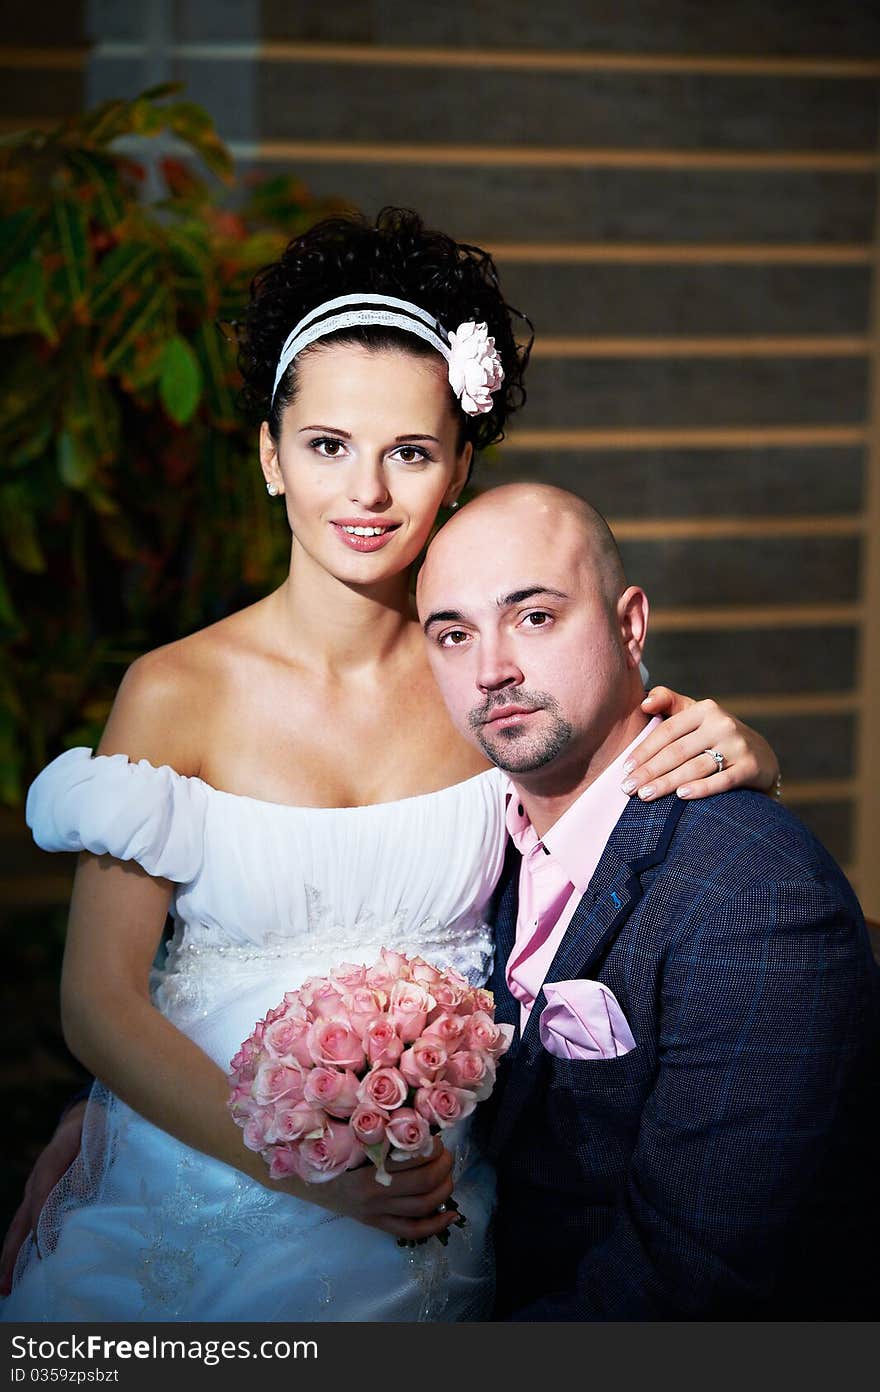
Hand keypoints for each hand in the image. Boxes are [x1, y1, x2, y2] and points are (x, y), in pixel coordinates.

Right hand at [0, 1100, 87, 1294]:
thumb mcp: (99, 1134)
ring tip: (5, 1286)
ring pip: (19, 1225)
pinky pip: (26, 1224)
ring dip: (11, 1255)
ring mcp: (35, 1188)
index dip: (41, 1217)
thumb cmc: (97, 1128)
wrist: (87, 1118)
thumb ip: (90, 1158)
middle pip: (22, 1215)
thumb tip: (77, 1189)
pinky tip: (18, 1271)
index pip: (42, 1189)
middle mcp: (37, 1176)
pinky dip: (20, 1246)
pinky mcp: (39, 1197)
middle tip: (8, 1282)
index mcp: (53, 1157)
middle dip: (14, 1249)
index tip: (44, 1247)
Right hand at [275, 1136, 457, 1242]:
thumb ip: (380, 1130)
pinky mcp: (377, 1225)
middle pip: (423, 1183)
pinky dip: (436, 1224)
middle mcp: (373, 1194)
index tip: (437, 1136)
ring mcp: (376, 1212)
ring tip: (448, 1174)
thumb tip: (417, 1119)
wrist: (305, 1179)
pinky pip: (412, 1231)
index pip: (412, 1160)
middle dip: (444, 1166)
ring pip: (422, 1207)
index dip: (433, 1148)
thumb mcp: (352, 1136)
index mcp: (366, 1167)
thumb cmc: (330, 1150)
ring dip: (444, 1189)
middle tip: (446, 1153)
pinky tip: (451, 1214)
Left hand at [622, 686, 779, 801]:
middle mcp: (722, 724)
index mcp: (704, 709)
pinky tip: (681, 797)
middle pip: (677, 751)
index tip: (625, 768)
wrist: (760, 755)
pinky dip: (701, 789)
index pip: (666, 732)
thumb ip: (668, 701)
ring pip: (695, 767)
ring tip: (645, 795)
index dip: (644, 750)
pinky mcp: (750, 767)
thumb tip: (644, 703)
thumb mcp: (694, 714)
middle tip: (628, 787)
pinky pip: (722, 780)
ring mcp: (738, 746)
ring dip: (667, 783)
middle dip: (650, 771)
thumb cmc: (713, 735)